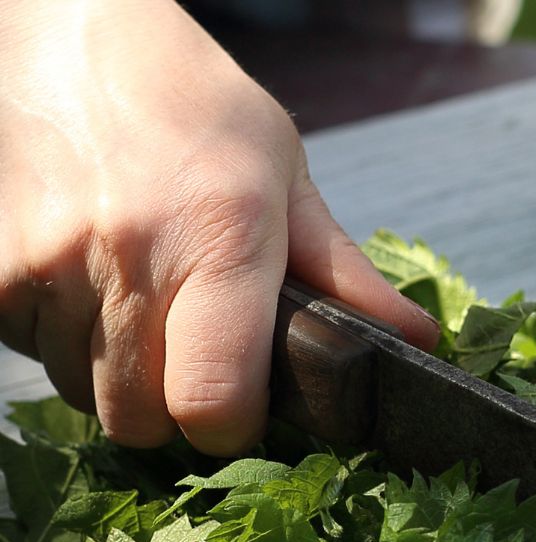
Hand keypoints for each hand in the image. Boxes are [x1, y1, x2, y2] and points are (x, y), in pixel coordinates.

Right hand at [0, 0, 439, 455]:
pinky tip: (93, 284)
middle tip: (198, 352)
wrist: (68, 32)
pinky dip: (65, 341)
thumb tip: (414, 344)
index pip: (213, 400)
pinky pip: (30, 354)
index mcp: (219, 236)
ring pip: (83, 394)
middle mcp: (125, 255)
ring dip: (119, 373)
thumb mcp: (286, 178)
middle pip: (143, 418)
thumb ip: (344, 275)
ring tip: (144, 299)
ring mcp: (44, 263)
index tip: (246, 406)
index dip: (234, 425)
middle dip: (177, 407)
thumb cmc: (192, 105)